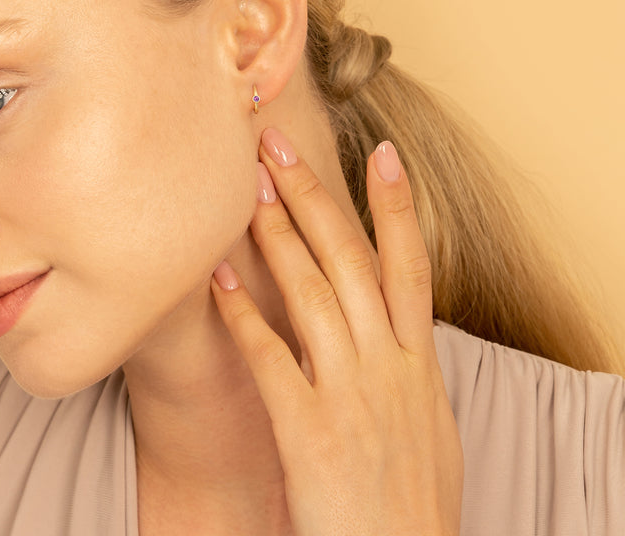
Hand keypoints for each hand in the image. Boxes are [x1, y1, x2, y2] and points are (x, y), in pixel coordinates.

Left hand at [211, 128, 462, 535]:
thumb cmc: (413, 500)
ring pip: (312, 293)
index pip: (411, 266)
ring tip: (246, 188)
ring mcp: (350, 395)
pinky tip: (218, 279)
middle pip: (350, 261)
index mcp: (418, 363)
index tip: (385, 152)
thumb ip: (407, 368)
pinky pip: (270, 358)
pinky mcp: (309, 430)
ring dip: (277, 235)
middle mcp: (387, 366)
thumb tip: (393, 328)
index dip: (399, 207)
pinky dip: (244, 314)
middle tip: (277, 145)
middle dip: (313, 196)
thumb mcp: (428, 424)